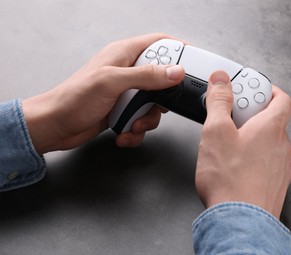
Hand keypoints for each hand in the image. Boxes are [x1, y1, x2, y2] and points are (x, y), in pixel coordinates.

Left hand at [22, 33, 184, 153]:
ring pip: (154, 104)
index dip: (177, 50)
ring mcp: (126, 93)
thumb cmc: (74, 98)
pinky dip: (136, 130)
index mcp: (123, 55)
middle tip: (157, 104)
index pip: (158, 43)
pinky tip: (124, 133)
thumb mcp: (113, 82)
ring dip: (148, 119)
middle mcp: (127, 72)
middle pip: (161, 79)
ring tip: (134, 123)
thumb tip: (175, 72)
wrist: (55, 126)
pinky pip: (142, 120)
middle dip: (162, 97)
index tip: (192, 62)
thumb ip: (147, 76)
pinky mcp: (123, 111)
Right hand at [195, 70, 290, 218]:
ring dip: (252, 137)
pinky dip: (254, 157)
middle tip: (231, 119)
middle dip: (252, 115)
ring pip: (269, 142)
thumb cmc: (231, 180)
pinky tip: (235, 166)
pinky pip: (267, 161)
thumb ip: (219, 101)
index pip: (282, 98)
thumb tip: (221, 80)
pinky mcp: (275, 183)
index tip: (250, 91)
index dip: (268, 90)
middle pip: (273, 120)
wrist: (241, 223)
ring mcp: (281, 167)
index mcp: (272, 128)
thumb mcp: (216, 132)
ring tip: (229, 144)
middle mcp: (282, 146)